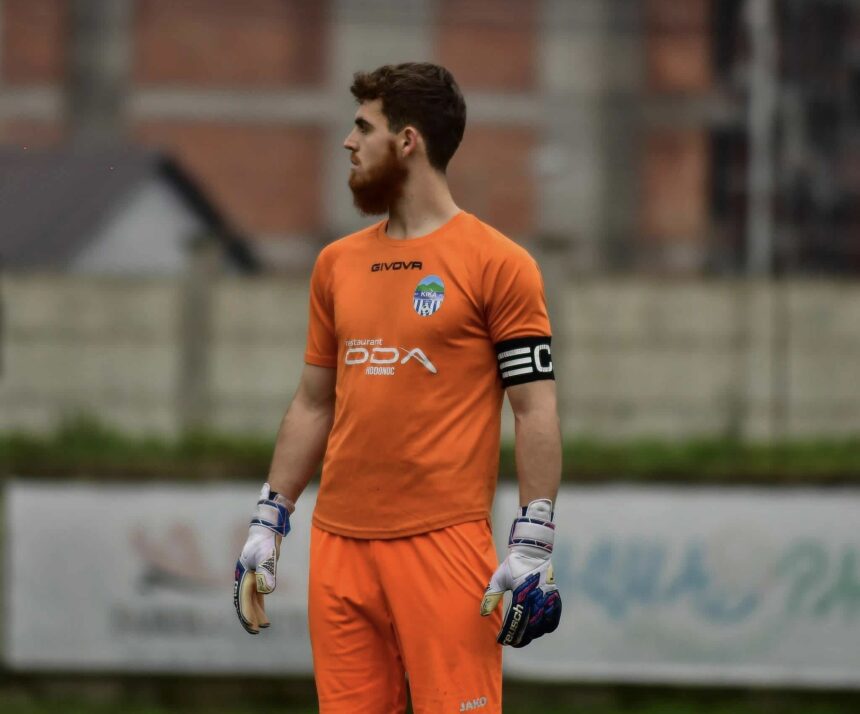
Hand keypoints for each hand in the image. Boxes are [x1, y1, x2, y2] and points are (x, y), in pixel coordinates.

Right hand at [233, 483, 291, 633]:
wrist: (266, 530)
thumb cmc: (265, 542)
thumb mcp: (267, 557)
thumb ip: (266, 573)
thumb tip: (266, 591)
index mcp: (243, 575)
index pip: (243, 599)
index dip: (247, 613)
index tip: (252, 626)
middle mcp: (244, 578)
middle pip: (244, 602)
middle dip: (248, 617)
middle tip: (255, 631)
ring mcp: (250, 578)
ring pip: (250, 601)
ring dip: (255, 613)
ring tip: (264, 626)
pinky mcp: (258, 576)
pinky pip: (257, 596)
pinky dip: (260, 606)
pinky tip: (265, 615)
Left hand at [480, 498, 561, 646]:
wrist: (532, 552)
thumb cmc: (513, 565)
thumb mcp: (498, 578)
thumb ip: (491, 596)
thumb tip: (483, 613)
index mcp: (521, 593)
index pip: (516, 619)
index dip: (510, 633)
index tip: (503, 640)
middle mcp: (536, 597)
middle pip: (531, 626)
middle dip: (522, 638)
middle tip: (513, 642)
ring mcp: (547, 598)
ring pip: (544, 624)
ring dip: (535, 634)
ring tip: (526, 637)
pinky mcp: (554, 596)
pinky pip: (555, 616)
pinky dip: (549, 625)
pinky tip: (542, 629)